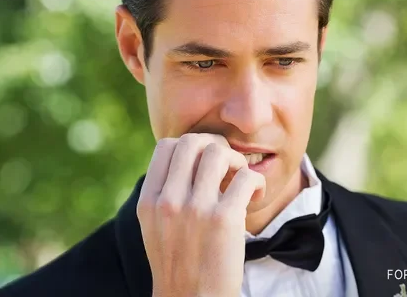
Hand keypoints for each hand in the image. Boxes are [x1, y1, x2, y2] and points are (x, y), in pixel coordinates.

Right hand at [137, 133, 266, 296]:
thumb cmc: (181, 265)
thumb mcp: (156, 228)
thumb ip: (165, 194)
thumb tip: (190, 158)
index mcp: (149, 202)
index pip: (166, 146)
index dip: (191, 146)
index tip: (205, 164)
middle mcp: (168, 201)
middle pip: (193, 141)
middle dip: (216, 146)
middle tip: (228, 166)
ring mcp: (195, 209)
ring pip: (219, 152)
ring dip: (237, 160)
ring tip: (241, 181)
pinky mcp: (224, 220)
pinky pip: (247, 177)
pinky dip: (257, 182)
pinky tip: (254, 198)